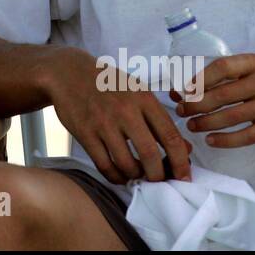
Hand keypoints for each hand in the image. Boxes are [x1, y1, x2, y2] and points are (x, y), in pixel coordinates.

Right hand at [45, 48, 192, 184]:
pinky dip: (115, 177)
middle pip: (150, 155)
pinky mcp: (85, 134)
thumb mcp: (138, 93)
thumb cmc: (109, 84)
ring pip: (126, 164)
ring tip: (138, 175)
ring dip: (135, 176)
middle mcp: (125, 111)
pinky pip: (104, 165)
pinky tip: (120, 175)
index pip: (170, 136)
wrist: (69, 73)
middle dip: (158, 175)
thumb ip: (161, 120)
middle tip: (159, 181)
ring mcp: (103, 123)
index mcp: (144, 99)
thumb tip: (185, 150)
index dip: (181, 162)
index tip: (184, 177)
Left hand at [172, 54, 254, 149]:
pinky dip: (225, 140)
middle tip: (181, 112)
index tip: (183, 90)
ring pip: (231, 117)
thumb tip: (187, 87)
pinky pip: (247, 136)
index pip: (222, 68)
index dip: (199, 79)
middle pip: (222, 95)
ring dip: (206, 123)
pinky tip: (211, 140)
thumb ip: (228, 75)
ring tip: (192, 126)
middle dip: (196, 105)